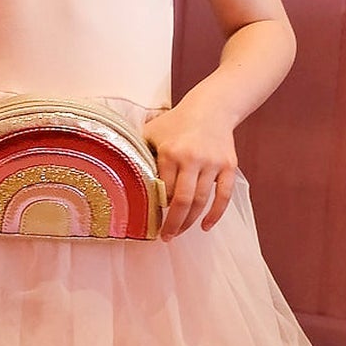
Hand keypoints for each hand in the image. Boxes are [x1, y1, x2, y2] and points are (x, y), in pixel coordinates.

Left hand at [143, 101, 237, 238]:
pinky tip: (205, 226)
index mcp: (170, 152)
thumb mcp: (151, 131)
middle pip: (182, 200)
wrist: (211, 108)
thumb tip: (118, 172)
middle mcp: (192, 158)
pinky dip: (215, 214)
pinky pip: (224, 196)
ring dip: (190, 221)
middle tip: (165, 237)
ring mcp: (212, 163)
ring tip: (180, 232)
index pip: (163, 188)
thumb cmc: (176, 122)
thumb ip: (137, 150)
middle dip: (173, 223)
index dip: (157, 206)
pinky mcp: (228, 166)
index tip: (150, 218)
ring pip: (201, 201)